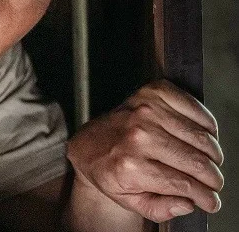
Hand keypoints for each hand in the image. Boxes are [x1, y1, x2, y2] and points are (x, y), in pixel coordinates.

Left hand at [66, 79, 223, 222]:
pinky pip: (195, 108)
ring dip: (212, 154)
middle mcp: (138, 136)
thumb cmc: (108, 171)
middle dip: (213, 179)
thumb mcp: (127, 200)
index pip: (185, 184)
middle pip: (197, 162)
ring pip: (201, 137)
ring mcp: (146, 111)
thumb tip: (188, 204)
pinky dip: (206, 124)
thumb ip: (158, 209)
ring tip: (207, 162)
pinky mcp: (152, 93)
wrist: (88, 143)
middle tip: (214, 184)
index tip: (212, 202)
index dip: (206, 197)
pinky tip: (202, 136)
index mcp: (130, 166)